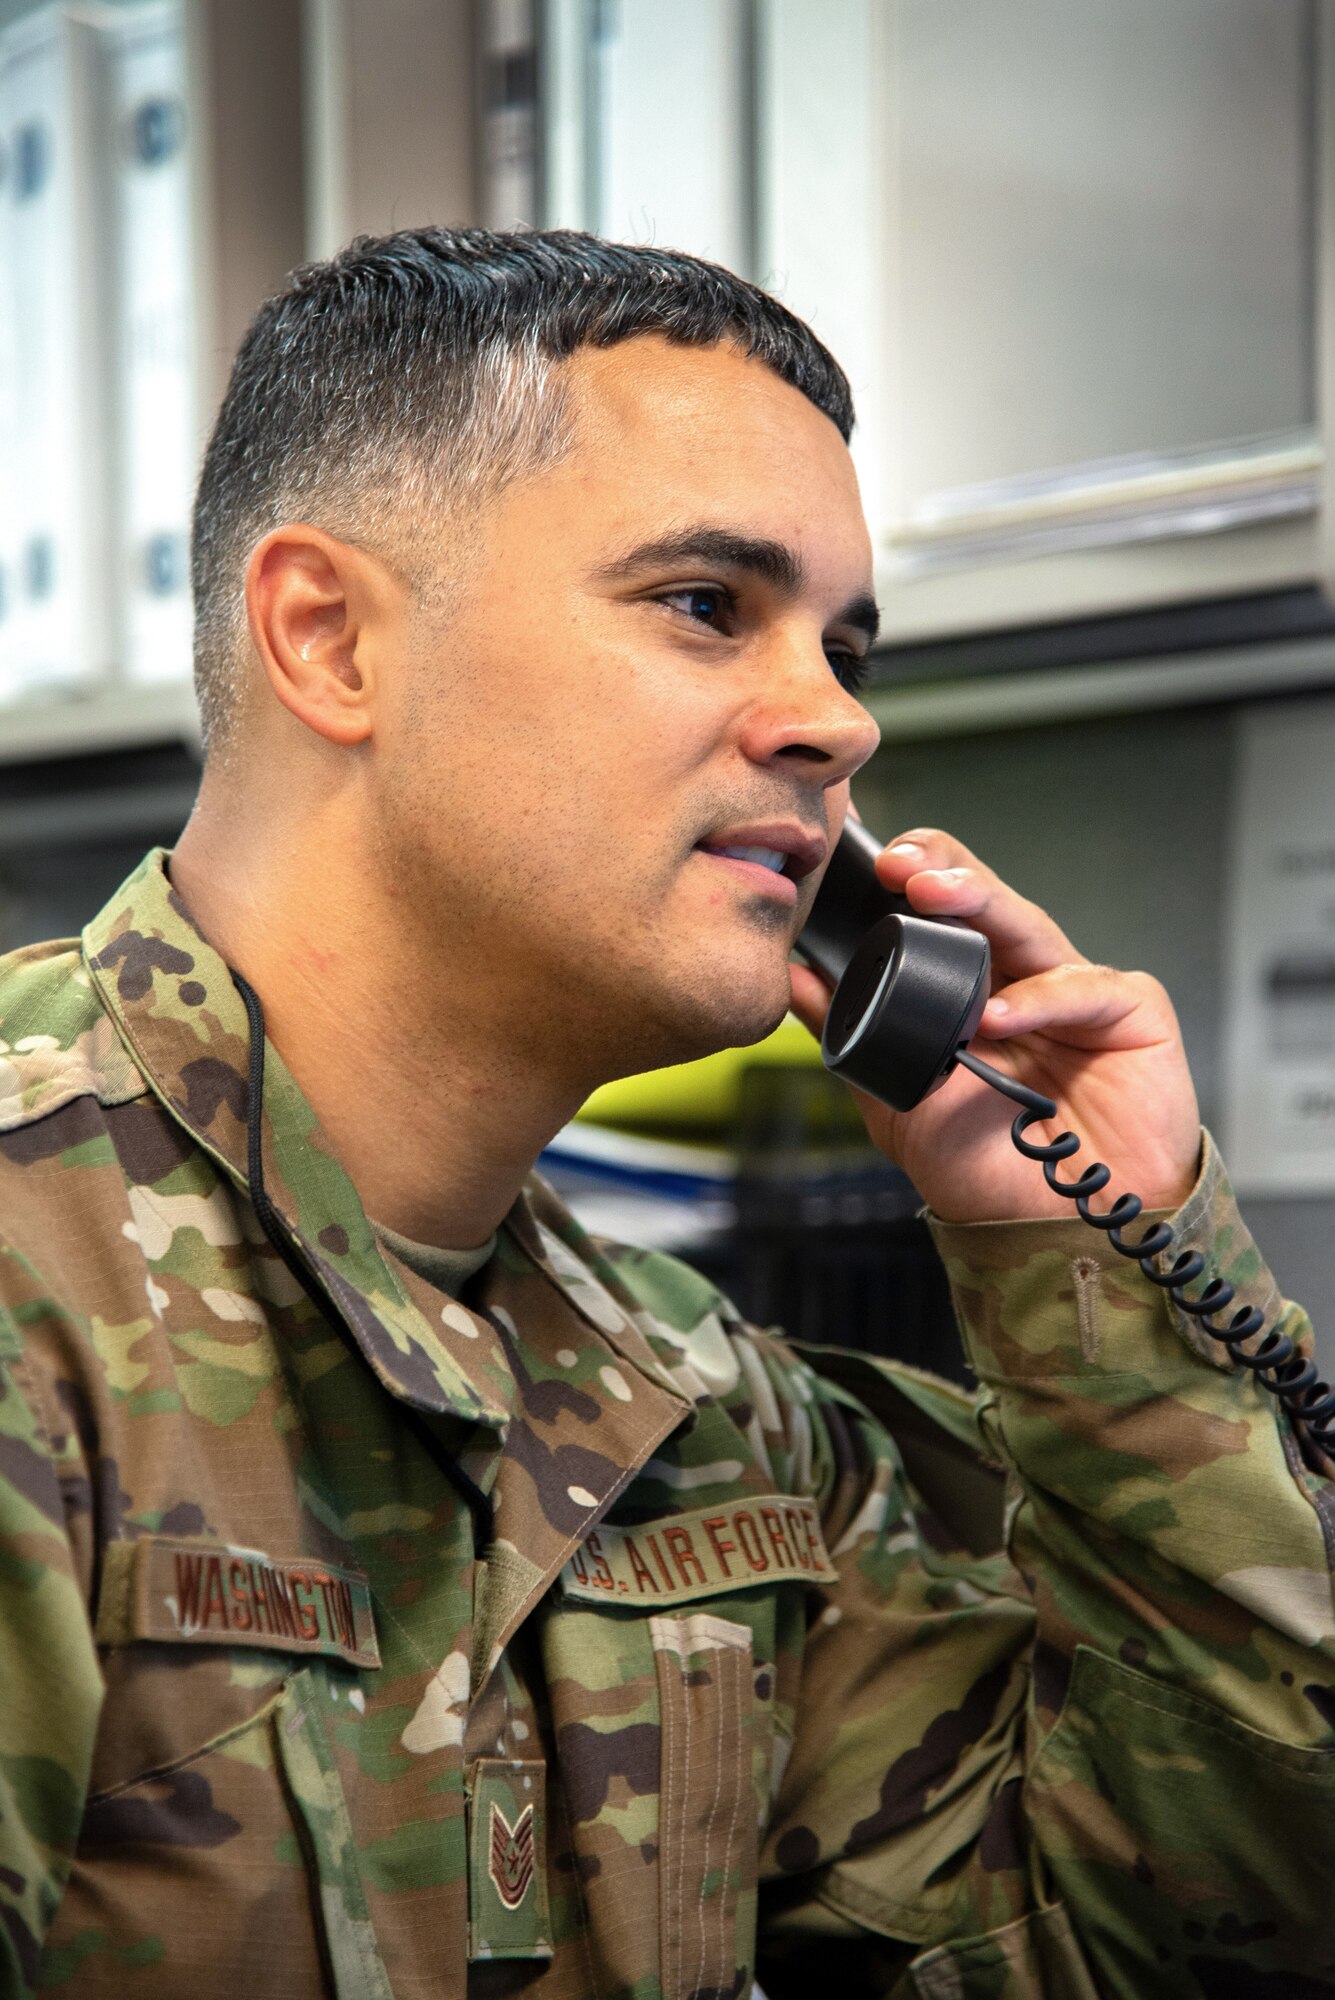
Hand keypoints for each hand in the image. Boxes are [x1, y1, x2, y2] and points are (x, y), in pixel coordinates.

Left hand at [789, 828, 1200, 1222]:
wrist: (1055, 1238)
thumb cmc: (987, 1174)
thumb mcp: (897, 1103)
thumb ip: (852, 1038)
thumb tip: (796, 978)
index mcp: (971, 993)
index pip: (939, 917)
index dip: (909, 881)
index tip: (864, 866)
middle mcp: (1022, 982)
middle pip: (982, 903)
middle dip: (941, 868)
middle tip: (897, 862)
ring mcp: (1077, 994)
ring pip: (1028, 925)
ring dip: (980, 901)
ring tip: (932, 895)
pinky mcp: (1133, 1013)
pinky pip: (1085, 988)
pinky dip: (1042, 998)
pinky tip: (1002, 1016)